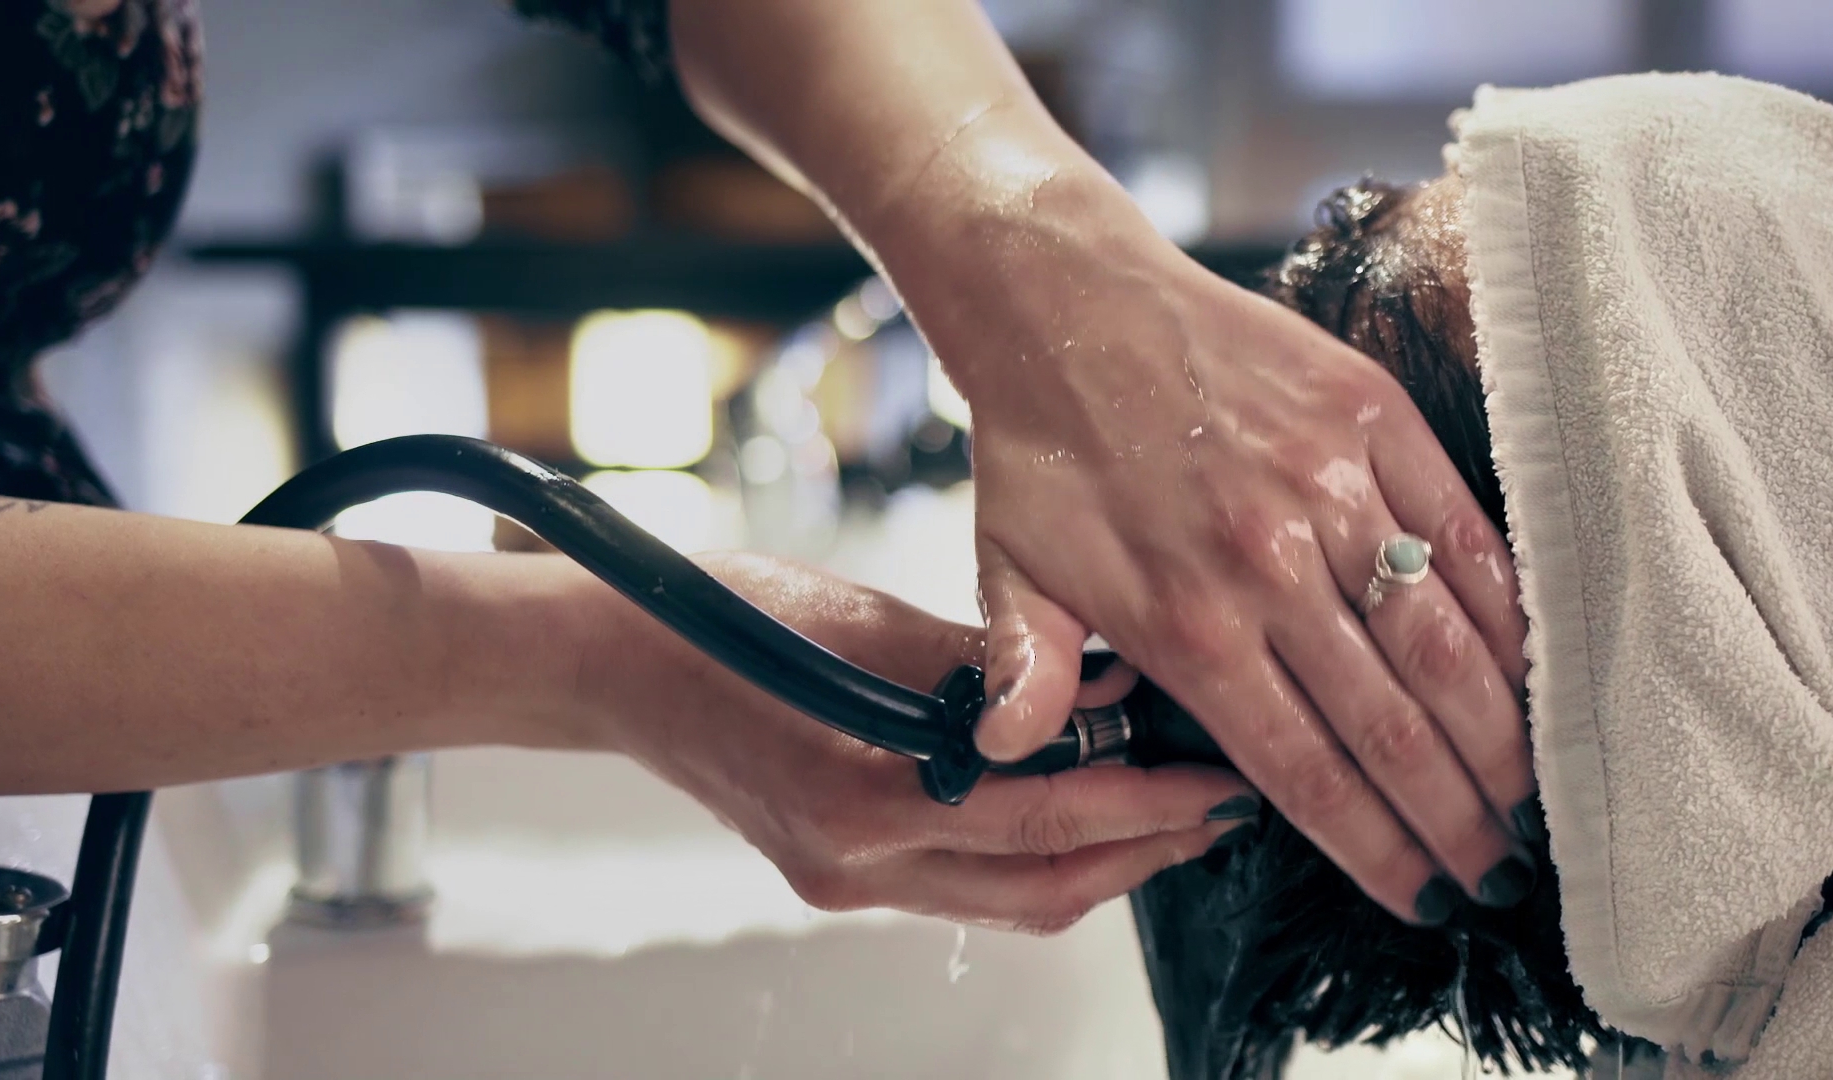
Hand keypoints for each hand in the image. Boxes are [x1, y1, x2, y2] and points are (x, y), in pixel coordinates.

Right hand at [557, 552, 1255, 933]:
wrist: (617, 661)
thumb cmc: (723, 618)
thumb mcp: (869, 621)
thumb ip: (989, 666)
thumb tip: (1100, 679)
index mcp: (864, 789)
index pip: (1043, 818)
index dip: (1145, 805)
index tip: (1216, 783)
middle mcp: (857, 858)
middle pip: (1041, 890)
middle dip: (1143, 853)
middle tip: (1215, 808)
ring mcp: (844, 878)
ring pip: (1008, 901)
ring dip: (1095, 861)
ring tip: (1164, 812)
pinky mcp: (838, 872)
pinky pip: (963, 884)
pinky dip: (1029, 852)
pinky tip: (1069, 806)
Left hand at [885, 165, 1535, 924]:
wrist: (1065, 300)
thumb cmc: (1040, 449)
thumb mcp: (1005, 572)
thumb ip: (1028, 674)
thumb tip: (1003, 757)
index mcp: (1184, 622)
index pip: (1302, 770)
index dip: (1372, 848)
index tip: (1421, 899)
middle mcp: (1269, 566)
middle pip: (1388, 726)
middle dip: (1453, 819)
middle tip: (1497, 878)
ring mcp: (1332, 488)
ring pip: (1440, 642)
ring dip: (1495, 737)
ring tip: (1533, 806)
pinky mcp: (1372, 418)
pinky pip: (1464, 533)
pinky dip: (1508, 612)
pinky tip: (1536, 674)